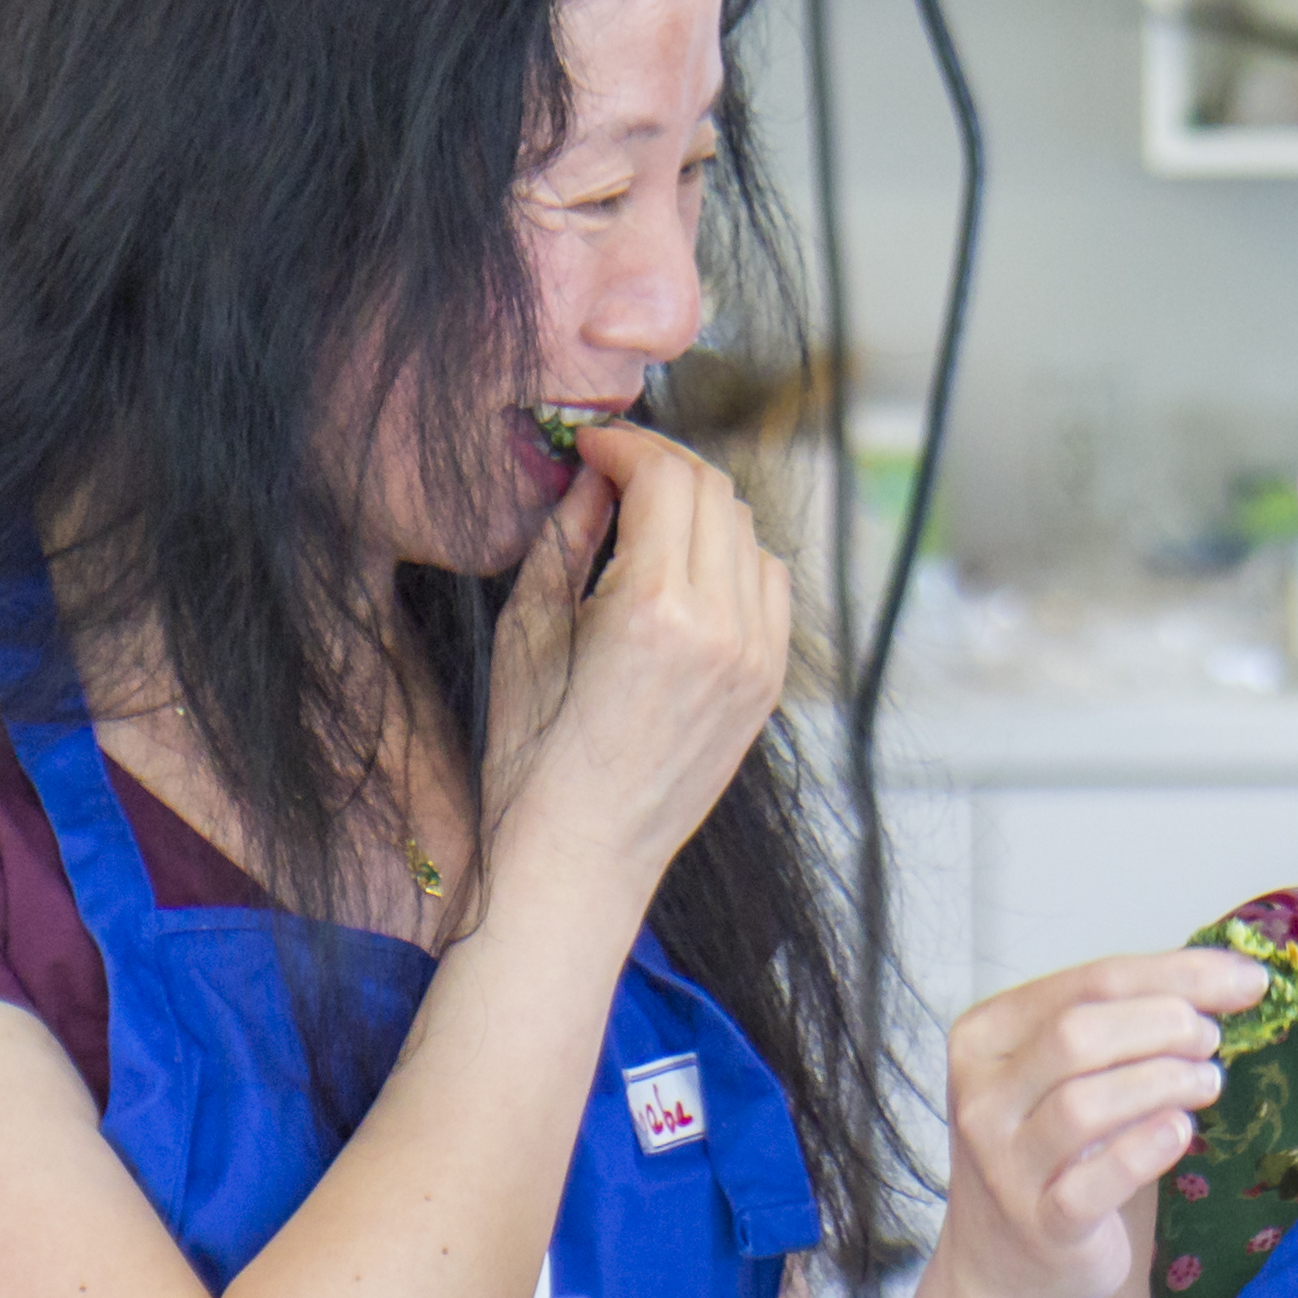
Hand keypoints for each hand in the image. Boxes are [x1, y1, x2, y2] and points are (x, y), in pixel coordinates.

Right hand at [485, 422, 790, 900]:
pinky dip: (733, 560)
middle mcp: (723, 628)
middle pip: (714, 493)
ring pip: (748, 534)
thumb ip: (566, 534)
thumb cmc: (533, 751)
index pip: (664, 477)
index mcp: (657, 609)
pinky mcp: (768, 685)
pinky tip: (685, 573)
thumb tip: (592, 474)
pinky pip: (768, 588)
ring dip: (700, 508)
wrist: (580, 854)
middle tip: (614, 468)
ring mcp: (757, 659)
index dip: (624, 444)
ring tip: (646, 519)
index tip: (588, 444)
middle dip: (662, 465)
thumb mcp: (529, 628)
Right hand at [937, 953, 1268, 1297]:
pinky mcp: (1039, 1224)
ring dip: (1164, 1083)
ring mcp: (1003, 1165)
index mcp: (985, 1038)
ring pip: (1085, 1104)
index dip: (1177, 975)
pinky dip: (1146, 1150)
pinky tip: (1180, 1131)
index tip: (1246, 979)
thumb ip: (1126, 1022)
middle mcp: (981, 1097)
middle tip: (1209, 1040)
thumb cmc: (1052, 1154)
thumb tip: (1230, 979)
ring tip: (1206, 1083)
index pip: (1089, 982)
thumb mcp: (1067, 1074)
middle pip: (1079, 1033)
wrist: (1009, 1268)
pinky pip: (1093, 1182)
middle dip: (1164, 1025)